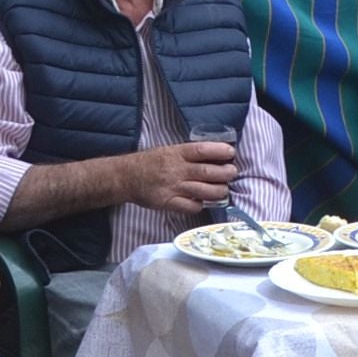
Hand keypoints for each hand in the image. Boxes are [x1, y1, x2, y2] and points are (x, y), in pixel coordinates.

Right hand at [124, 139, 241, 214]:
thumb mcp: (169, 150)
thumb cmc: (150, 162)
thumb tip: (215, 156)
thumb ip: (189, 154)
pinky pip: (191, 206)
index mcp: (177, 153)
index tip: (230, 153)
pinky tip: (202, 202)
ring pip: (204, 191)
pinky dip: (200, 205)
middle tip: (232, 173)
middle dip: (226, 173)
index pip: (203, 150)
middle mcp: (176, 169)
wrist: (125, 176)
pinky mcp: (168, 202)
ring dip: (219, 191)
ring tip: (223, 189)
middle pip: (208, 172)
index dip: (220, 151)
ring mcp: (173, 187)